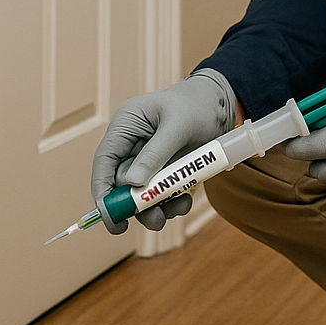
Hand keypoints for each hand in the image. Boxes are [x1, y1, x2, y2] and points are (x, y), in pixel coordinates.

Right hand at [90, 69, 236, 233]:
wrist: (223, 104)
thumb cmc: (198, 103)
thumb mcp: (179, 126)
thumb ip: (156, 153)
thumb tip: (133, 183)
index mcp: (126, 124)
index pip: (104, 160)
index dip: (102, 189)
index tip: (110, 216)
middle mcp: (132, 143)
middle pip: (122, 182)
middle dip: (136, 205)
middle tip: (156, 221)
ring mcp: (147, 158)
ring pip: (141, 192)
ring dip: (156, 207)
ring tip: (177, 211)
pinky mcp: (163, 169)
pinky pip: (159, 193)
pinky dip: (171, 202)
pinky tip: (185, 201)